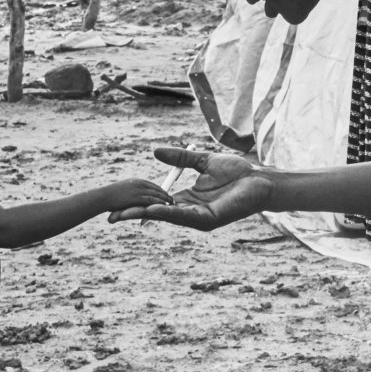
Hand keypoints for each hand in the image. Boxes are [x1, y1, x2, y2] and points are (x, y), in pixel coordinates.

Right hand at [100, 179, 174, 214]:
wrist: (102, 197)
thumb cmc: (109, 196)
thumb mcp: (121, 191)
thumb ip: (129, 193)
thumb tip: (132, 197)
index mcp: (135, 181)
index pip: (151, 185)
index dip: (159, 190)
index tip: (165, 194)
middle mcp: (138, 183)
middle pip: (156, 188)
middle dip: (164, 193)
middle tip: (172, 199)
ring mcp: (138, 190)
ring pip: (156, 193)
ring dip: (165, 198)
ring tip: (172, 203)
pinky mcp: (137, 197)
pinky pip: (152, 199)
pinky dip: (160, 202)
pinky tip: (165, 206)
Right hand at [107, 147, 272, 230]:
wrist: (259, 178)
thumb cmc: (237, 171)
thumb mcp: (202, 161)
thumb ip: (180, 158)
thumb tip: (156, 151)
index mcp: (188, 199)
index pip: (157, 202)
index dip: (138, 203)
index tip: (118, 202)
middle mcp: (191, 211)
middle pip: (157, 214)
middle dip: (134, 215)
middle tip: (111, 215)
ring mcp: (199, 217)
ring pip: (167, 216)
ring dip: (146, 215)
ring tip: (124, 215)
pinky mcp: (209, 220)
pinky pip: (184, 216)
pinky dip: (168, 214)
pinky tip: (153, 211)